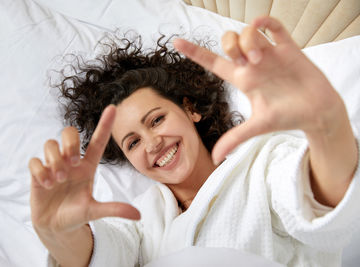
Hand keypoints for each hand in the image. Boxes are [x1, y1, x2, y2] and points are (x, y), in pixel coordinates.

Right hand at [28, 105, 139, 234]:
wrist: (56, 225)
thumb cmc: (77, 214)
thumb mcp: (95, 211)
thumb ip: (114, 209)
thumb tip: (138, 216)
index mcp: (87, 166)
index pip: (97, 141)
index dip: (105, 124)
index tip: (113, 107)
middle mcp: (70, 161)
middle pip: (68, 132)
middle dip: (70, 142)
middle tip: (73, 161)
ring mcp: (53, 165)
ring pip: (50, 144)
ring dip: (55, 159)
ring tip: (59, 180)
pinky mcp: (38, 173)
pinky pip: (35, 161)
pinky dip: (40, 170)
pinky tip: (47, 184)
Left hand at [174, 16, 343, 163]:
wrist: (317, 113)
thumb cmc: (287, 118)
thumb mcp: (256, 127)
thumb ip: (234, 139)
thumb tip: (215, 159)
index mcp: (242, 80)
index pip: (212, 62)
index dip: (193, 52)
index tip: (176, 42)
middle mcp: (252, 64)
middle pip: (228, 41)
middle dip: (228, 43)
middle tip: (241, 60)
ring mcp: (269, 54)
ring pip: (249, 31)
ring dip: (247, 40)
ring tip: (258, 59)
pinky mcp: (288, 48)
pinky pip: (273, 25)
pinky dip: (265, 21)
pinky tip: (264, 29)